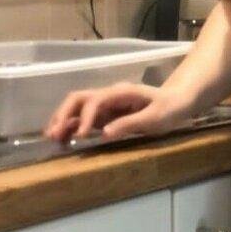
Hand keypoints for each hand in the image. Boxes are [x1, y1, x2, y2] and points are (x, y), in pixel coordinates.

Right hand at [42, 82, 195, 142]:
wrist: (178, 102)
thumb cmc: (169, 109)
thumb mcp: (154, 118)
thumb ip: (130, 123)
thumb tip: (105, 133)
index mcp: (120, 93)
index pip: (95, 100)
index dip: (85, 117)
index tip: (81, 135)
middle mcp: (109, 96)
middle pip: (79, 99)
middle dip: (64, 115)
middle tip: (53, 134)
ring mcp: (106, 105)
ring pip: (77, 108)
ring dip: (63, 120)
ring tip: (52, 138)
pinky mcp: (106, 115)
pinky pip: (84, 119)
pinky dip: (72, 127)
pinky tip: (63, 138)